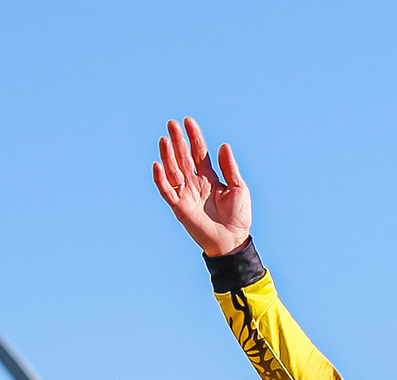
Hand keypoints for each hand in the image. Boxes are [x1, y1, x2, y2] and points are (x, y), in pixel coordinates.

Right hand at [152, 117, 250, 257]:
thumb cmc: (238, 216)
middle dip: (178, 140)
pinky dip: (161, 178)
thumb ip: (230, 168)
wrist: (233, 241)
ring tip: (165, 139)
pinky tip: (158, 164)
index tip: (188, 121)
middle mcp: (195, 182)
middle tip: (172, 123)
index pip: (198, 152)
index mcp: (209, 177)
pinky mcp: (179, 207)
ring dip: (168, 155)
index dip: (194, 136)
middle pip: (183, 157)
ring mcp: (186, 194)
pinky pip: (166, 191)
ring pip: (173, 170)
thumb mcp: (238, 188)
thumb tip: (223, 145)